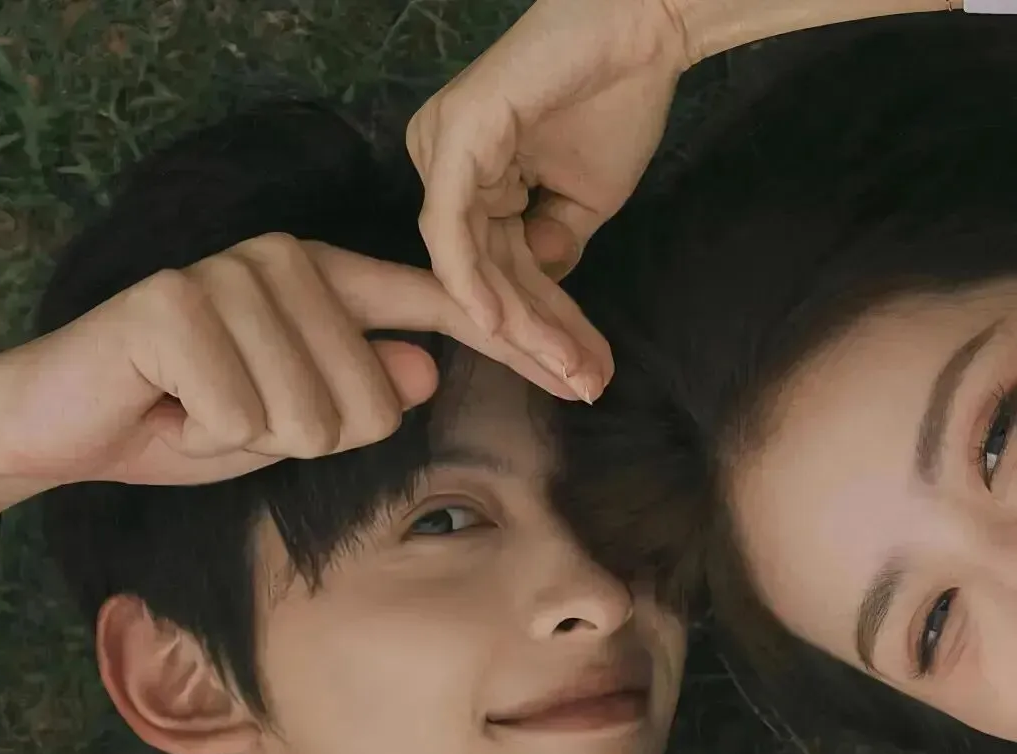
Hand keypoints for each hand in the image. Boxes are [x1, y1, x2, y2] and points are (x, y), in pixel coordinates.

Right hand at [0, 232, 575, 490]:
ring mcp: (231, 275)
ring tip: (205, 408)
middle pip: (374, 401)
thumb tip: (424, 373)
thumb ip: (359, 393)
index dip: (511, 340)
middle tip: (244, 415)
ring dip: (254, 437)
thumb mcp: (291, 418)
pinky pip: (241, 415)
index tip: (584, 374)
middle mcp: (286, 262)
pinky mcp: (175, 304)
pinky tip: (169, 405)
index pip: (437, 307)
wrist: (70, 416)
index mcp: (324, 280)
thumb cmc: (187, 414)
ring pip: (312, 415)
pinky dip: (205, 434)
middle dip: (310, 436)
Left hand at [407, 0, 688, 400]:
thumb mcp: (580, 205)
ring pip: (472, 265)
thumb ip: (550, 251)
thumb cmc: (615, 102)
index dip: (540, 324)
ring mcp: (443, 153)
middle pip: (486, 275)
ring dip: (523, 322)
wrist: (647, 30)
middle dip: (536, 335)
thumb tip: (536, 293)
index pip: (499, 269)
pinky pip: (453, 230)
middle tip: (581, 382)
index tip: (580, 368)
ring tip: (567, 368)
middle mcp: (445, 168)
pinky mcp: (453, 140)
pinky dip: (474, 282)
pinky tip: (500, 328)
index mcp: (469, 180)